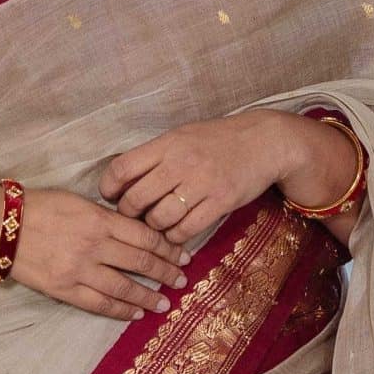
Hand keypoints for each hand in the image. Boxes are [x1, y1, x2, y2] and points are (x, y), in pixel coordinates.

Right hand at [6, 185, 189, 322]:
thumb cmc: (36, 207)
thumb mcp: (77, 200)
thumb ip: (105, 216)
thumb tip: (132, 230)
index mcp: (99, 219)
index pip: (145, 235)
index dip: (167, 247)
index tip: (182, 255)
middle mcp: (94, 246)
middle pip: (141, 262)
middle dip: (166, 272)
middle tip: (182, 280)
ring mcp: (79, 270)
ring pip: (124, 287)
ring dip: (149, 297)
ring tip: (165, 303)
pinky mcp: (64, 289)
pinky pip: (100, 303)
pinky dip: (121, 310)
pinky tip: (136, 313)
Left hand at [98, 113, 290, 247]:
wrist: (264, 142)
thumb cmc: (218, 140)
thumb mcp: (182, 136)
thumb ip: (154, 155)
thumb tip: (121, 180)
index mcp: (167, 144)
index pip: (122, 168)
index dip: (109, 188)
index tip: (111, 196)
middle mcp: (181, 163)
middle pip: (137, 199)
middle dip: (129, 213)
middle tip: (133, 216)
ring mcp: (201, 184)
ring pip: (159, 218)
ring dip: (153, 227)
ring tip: (157, 223)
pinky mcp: (220, 202)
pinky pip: (186, 230)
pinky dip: (175, 236)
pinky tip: (176, 231)